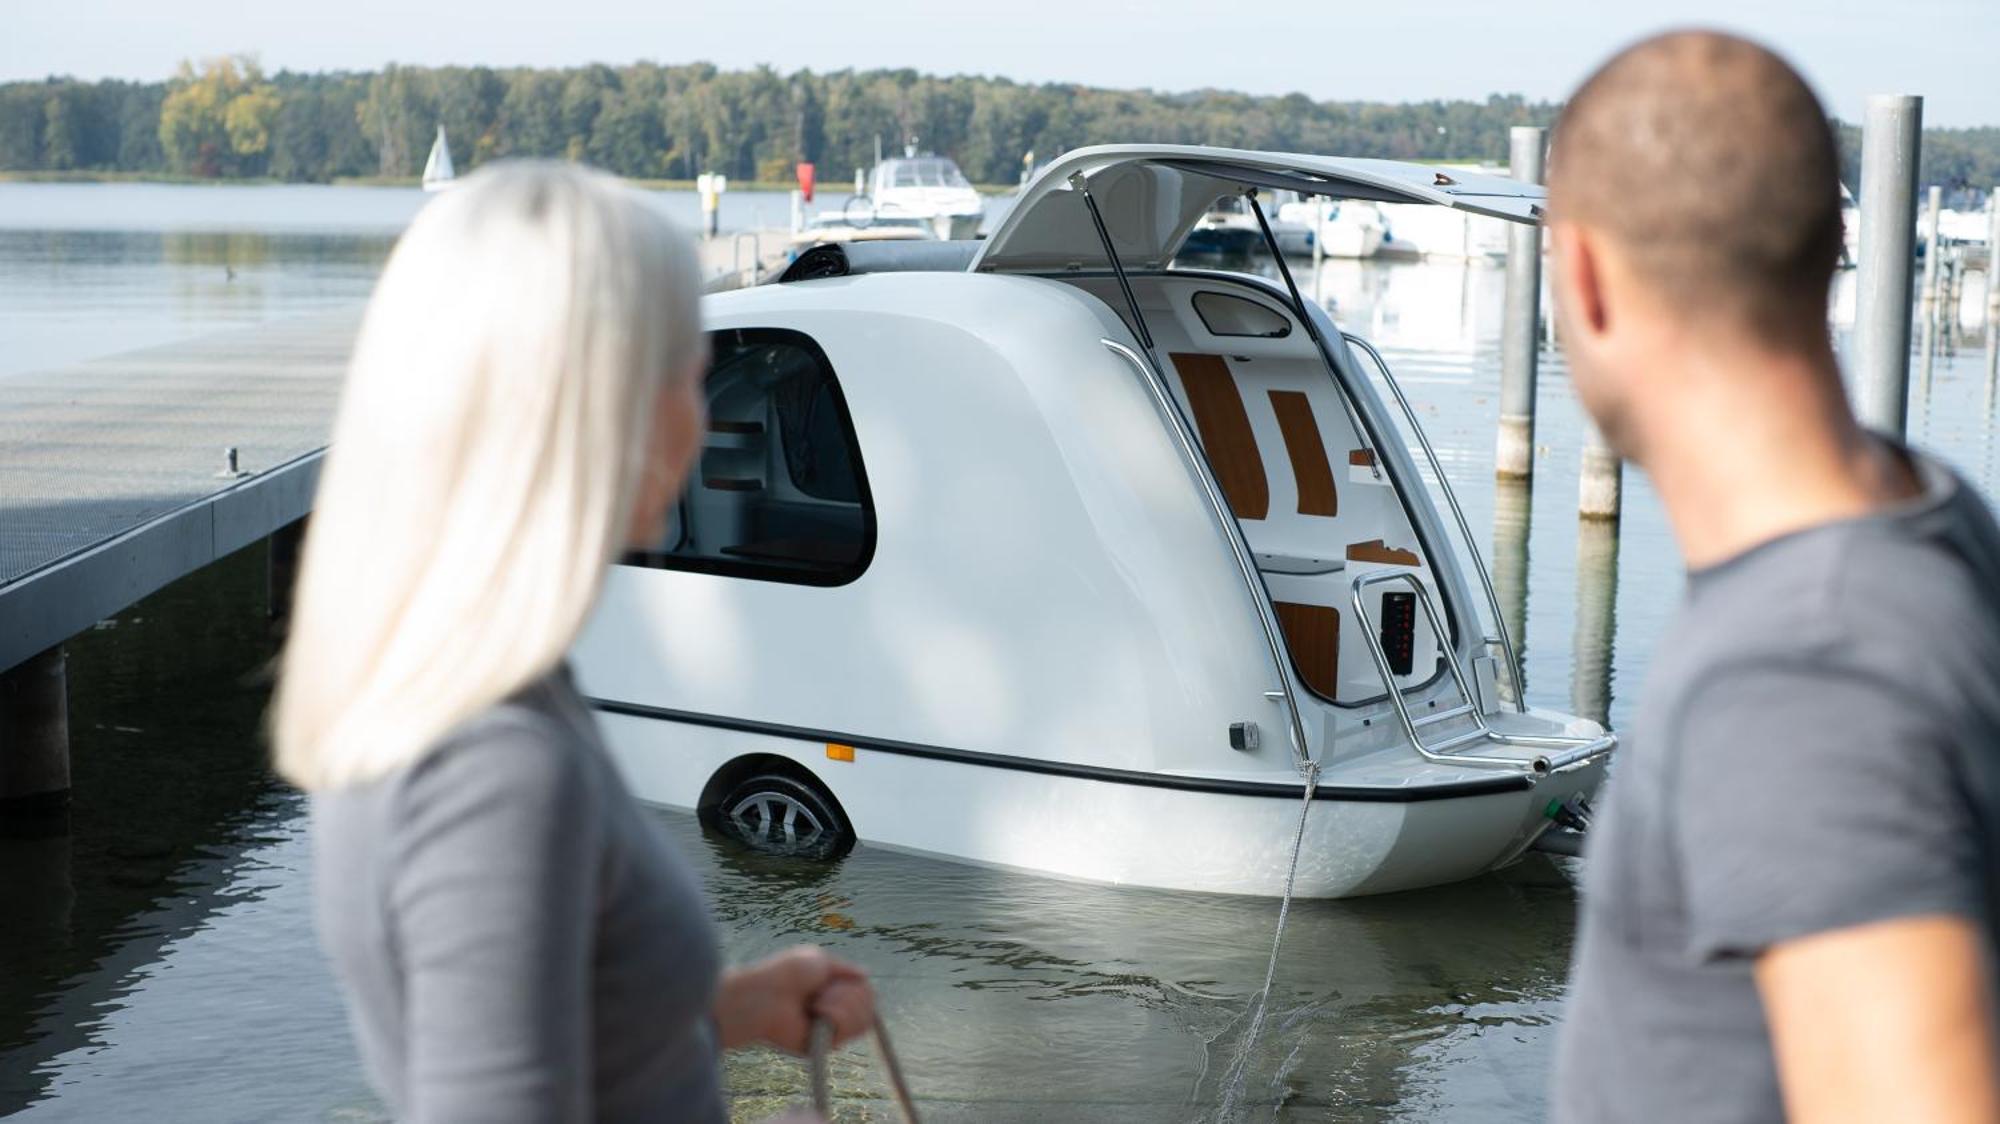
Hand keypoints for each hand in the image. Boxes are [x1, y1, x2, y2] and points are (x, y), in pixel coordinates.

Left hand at [714, 945, 874, 1054]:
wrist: (767, 996)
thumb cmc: (788, 974)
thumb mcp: (821, 959)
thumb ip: (845, 968)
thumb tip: (866, 974)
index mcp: (833, 990)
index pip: (866, 994)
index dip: (861, 988)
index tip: (842, 980)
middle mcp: (835, 1010)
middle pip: (869, 1006)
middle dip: (849, 994)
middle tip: (822, 992)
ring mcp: (832, 1029)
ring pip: (864, 1019)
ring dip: (843, 1004)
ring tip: (817, 1004)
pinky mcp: (826, 1044)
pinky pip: (850, 1031)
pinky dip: (838, 1016)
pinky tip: (819, 1013)